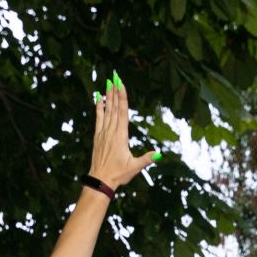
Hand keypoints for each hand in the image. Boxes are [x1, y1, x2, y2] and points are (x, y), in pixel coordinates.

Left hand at [88, 75, 157, 190]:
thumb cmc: (118, 175)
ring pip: (106, 110)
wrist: (100, 180)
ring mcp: (103, 133)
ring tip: (108, 82)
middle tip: (115, 76)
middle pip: (114, 107)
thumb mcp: (134, 168)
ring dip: (108, 96)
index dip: (122, 97)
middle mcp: (111, 131)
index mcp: (121, 136)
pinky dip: (98, 107)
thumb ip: (146, 159)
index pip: (122, 112)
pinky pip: (98, 118)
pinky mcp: (98, 136)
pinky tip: (98, 98)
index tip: (121, 84)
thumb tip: (159, 154)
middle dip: (115, 91)